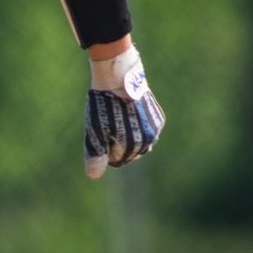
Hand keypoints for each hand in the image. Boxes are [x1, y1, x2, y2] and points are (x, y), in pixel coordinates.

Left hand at [84, 45, 164, 179]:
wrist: (118, 75)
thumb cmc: (103, 105)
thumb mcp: (94, 131)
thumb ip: (96, 155)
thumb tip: (94, 177)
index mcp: (134, 145)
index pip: (115, 161)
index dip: (104, 148)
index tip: (101, 129)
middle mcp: (150, 140)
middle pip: (128, 154)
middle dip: (115, 143)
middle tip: (108, 122)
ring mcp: (156, 129)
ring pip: (137, 144)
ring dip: (125, 136)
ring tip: (117, 117)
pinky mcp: (158, 119)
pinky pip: (144, 132)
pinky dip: (135, 127)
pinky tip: (127, 114)